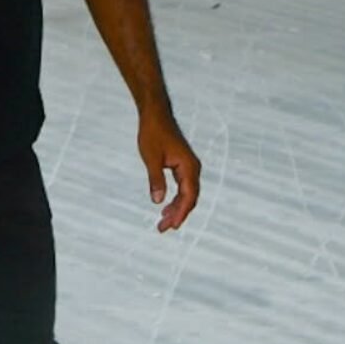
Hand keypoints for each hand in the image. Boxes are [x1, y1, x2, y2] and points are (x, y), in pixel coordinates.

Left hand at [138, 108, 200, 231]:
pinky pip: (182, 187)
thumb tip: (157, 201)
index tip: (171, 226)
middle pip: (189, 198)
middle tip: (162, 228)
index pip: (188, 196)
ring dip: (176, 208)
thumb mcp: (151, 157)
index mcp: (189, 167)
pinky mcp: (182, 166)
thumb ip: (155, 179)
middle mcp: (193, 168)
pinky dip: (175, 198)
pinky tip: (166, 207)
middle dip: (177, 214)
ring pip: (186, 194)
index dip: (181, 213)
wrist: (155, 115)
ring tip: (163, 222)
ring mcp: (188, 167)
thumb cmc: (153, 133)